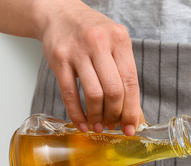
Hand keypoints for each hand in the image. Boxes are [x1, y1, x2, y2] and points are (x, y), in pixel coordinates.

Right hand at [36, 1, 141, 134]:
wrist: (59, 13)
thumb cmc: (90, 32)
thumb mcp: (113, 42)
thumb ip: (122, 70)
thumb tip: (131, 110)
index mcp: (119, 39)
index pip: (130, 82)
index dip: (131, 109)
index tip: (131, 128)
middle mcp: (100, 43)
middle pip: (113, 90)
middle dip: (114, 115)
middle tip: (112, 125)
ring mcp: (78, 51)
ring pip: (93, 94)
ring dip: (97, 116)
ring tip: (98, 126)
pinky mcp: (59, 59)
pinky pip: (70, 94)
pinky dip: (77, 114)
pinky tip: (82, 123)